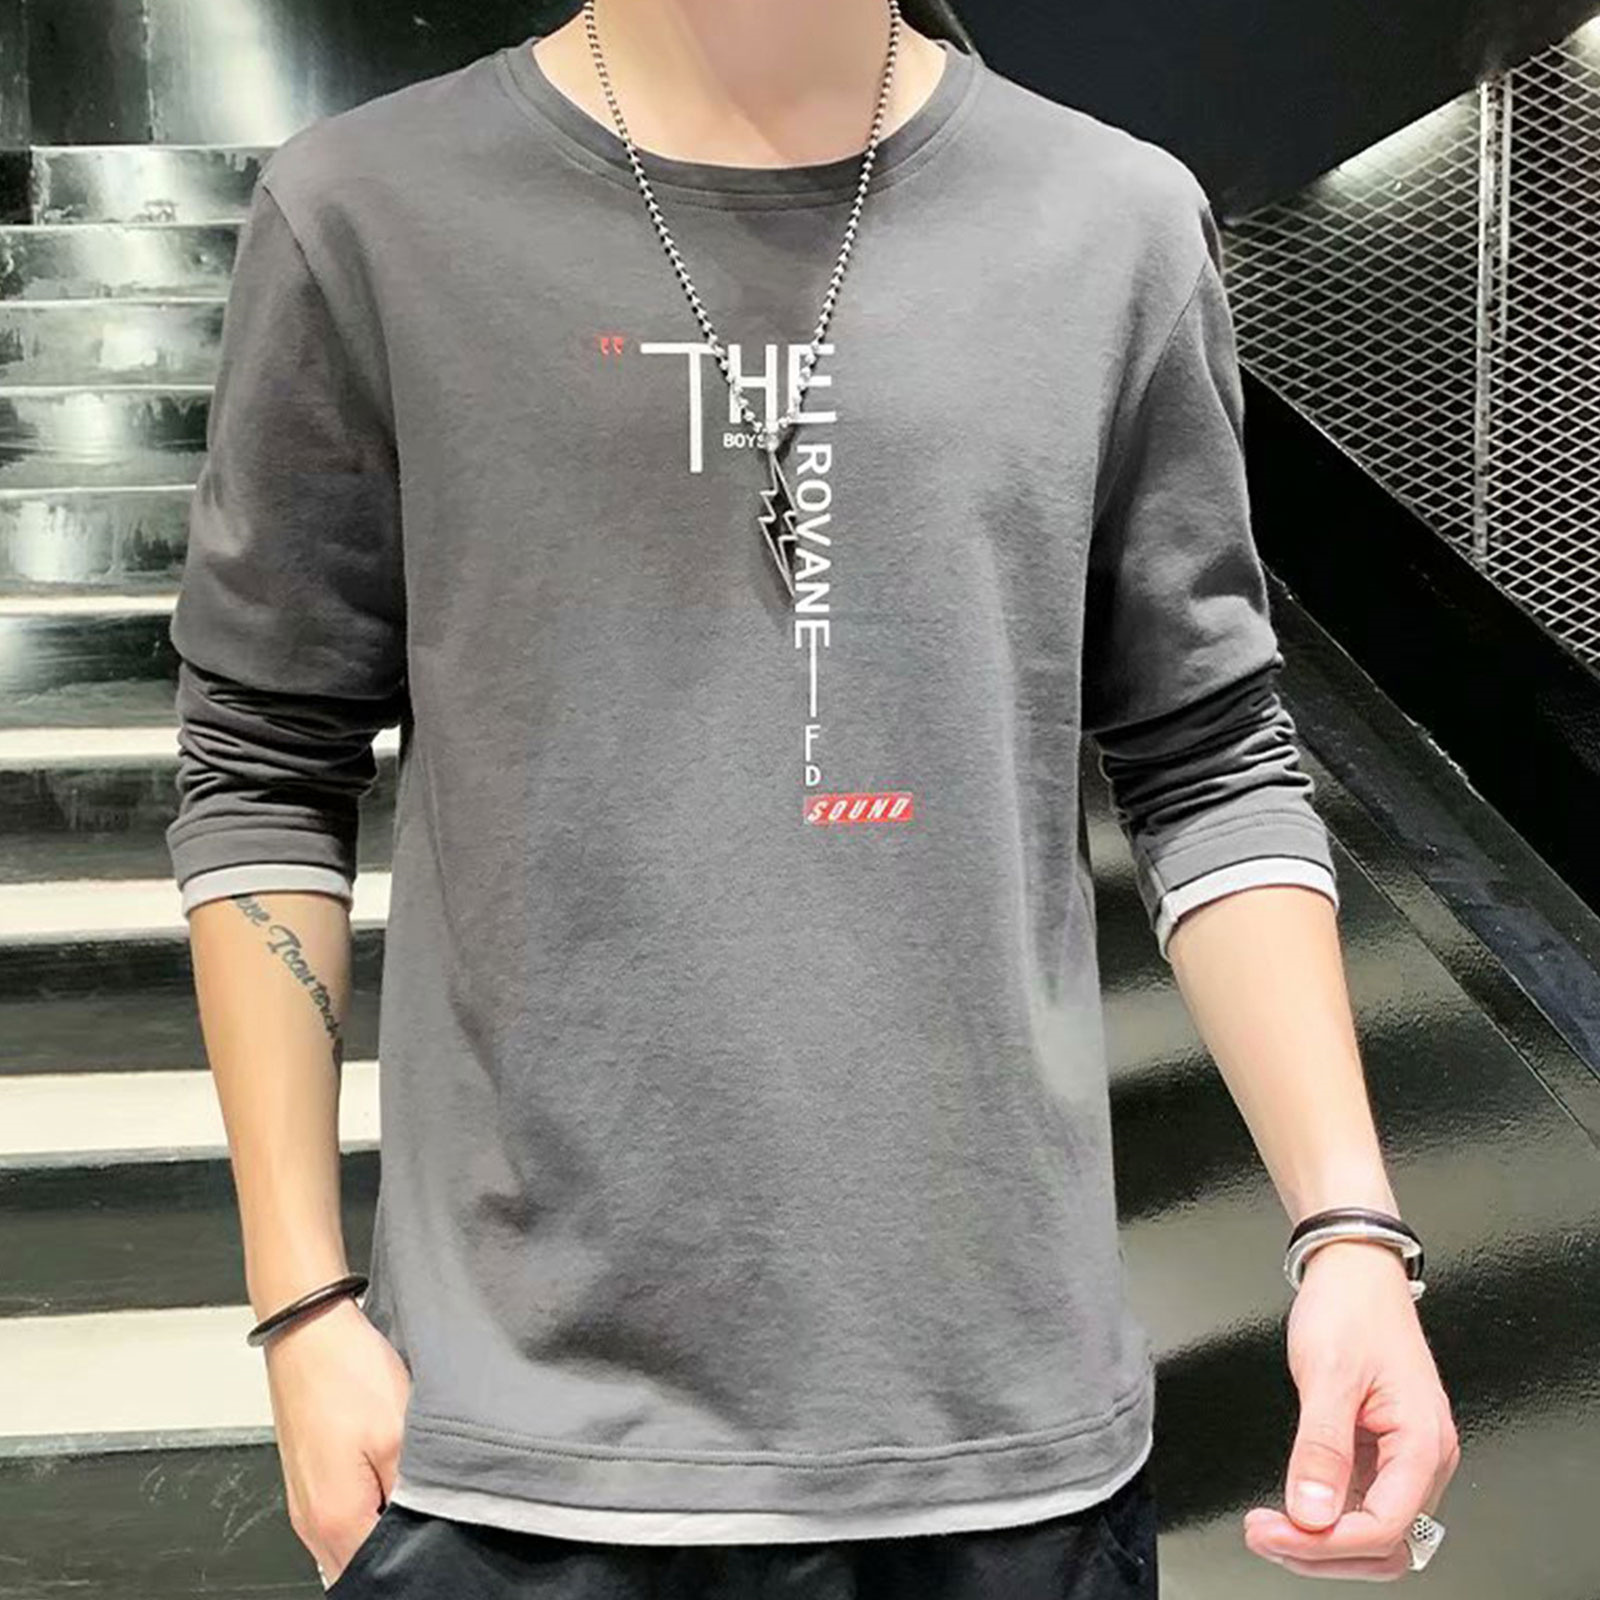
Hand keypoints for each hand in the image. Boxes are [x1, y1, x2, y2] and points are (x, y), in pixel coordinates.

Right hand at [262, 1293, 412, 1585]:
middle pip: (361, 1562)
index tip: (440, 1530)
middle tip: (432, 1507)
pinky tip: (390, 1471)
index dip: (414, 1559)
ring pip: (351, 1539)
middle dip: (398, 1545)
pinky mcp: (309, 1480)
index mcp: (335, 1520)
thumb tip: (426, 1527)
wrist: (308, 1331)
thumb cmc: (347, 1374)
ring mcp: (306, 1503)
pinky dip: (367, 1503)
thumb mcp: (399, 1433)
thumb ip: (412, 1493)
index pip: (379, 1574)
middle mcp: (311, 1523)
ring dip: (382, 1521)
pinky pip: (342, 1513)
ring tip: (412, 1484)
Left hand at [1243, 1240, 1460, 1579]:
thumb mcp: (1327, 1374)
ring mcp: (1403, 1456)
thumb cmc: (1351, 1307)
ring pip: (1373, 1532)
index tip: (1275, 1532)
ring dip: (1323, 1543)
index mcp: (1422, 1443)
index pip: (1383, 1527)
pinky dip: (1327, 1518)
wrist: (1354, 1268)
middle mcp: (1422, 1458)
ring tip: (1271, 1528)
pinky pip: (1362, 1504)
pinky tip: (1291, 1510)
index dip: (1327, 1543)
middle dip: (1322, 1552)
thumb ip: (1321, 1448)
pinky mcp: (1381, 1449)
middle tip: (1265, 1535)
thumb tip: (1312, 1513)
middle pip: (1383, 1545)